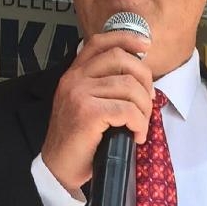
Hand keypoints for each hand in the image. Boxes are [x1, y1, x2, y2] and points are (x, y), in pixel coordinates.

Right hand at [41, 31, 153, 191]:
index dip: (126, 38)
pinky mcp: (88, 112)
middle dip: (145, 80)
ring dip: (144, 109)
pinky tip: (136, 136)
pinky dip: (139, 124)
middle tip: (147, 103)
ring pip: (130, 88)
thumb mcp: (85, 104)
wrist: (58, 168)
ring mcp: (80, 94)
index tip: (145, 45)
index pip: (100, 42)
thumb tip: (138, 78)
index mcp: (75, 74)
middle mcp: (75, 79)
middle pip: (122, 60)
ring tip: (140, 125)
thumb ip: (103, 86)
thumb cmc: (78, 139)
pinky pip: (128, 110)